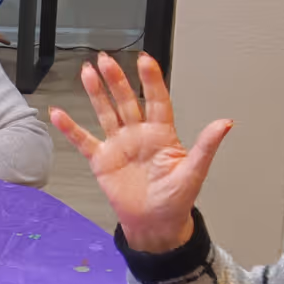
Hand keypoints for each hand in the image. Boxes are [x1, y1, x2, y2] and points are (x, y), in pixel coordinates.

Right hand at [49, 53, 231, 253]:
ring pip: (106, 112)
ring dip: (96, 93)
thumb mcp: (194, 172)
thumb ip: (206, 145)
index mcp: (162, 134)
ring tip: (87, 73)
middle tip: (106, 60)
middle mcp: (138, 135)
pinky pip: (83, 140)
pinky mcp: (102, 160)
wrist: (155, 223)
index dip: (151, 80)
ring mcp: (119, 145)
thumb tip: (224, 124)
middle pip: (126, 100)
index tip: (145, 60)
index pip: (156, 100)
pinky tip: (59, 114)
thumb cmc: (176, 199)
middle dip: (116, 79)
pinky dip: (70, 128)